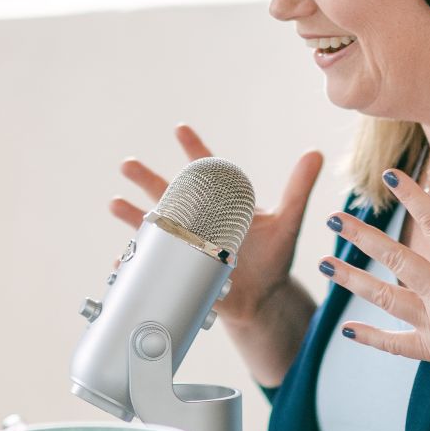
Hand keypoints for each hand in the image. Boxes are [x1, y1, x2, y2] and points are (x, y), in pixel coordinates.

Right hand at [110, 124, 322, 323]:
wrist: (262, 301)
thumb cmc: (273, 259)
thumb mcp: (288, 222)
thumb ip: (298, 188)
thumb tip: (315, 152)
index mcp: (221, 204)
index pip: (205, 171)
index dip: (194, 150)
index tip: (180, 129)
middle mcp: (198, 221)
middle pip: (168, 194)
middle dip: (147, 178)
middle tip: (127, 164)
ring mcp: (186, 246)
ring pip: (154, 226)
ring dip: (133, 216)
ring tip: (114, 203)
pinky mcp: (182, 271)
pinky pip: (154, 265)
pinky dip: (136, 262)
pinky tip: (121, 260)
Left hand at [319, 168, 429, 430]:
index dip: (413, 198)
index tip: (390, 175)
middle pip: (396, 258)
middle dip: (363, 236)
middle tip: (334, 217)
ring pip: (384, 297)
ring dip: (352, 280)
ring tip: (323, 263)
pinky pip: (396, 345)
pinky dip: (372, 339)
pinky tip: (346, 331)